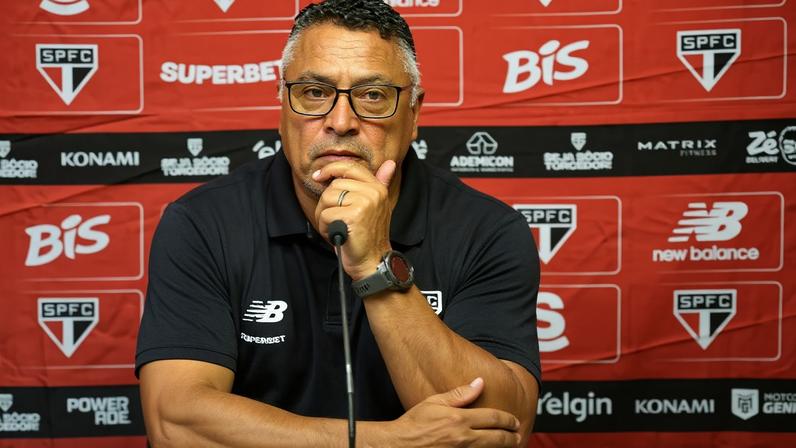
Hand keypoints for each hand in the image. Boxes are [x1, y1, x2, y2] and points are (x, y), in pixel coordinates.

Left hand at [313, 159, 396, 280]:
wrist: (373, 261)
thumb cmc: (369, 235)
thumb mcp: (376, 206)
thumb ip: (380, 182)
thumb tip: (390, 163)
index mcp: (377, 187)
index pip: (349, 167)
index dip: (330, 169)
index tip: (318, 177)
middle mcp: (373, 193)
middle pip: (334, 185)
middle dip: (327, 203)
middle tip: (336, 219)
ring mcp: (364, 203)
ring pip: (327, 199)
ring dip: (324, 216)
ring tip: (337, 227)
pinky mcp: (353, 216)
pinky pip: (325, 215)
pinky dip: (325, 227)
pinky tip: (336, 234)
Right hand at [385, 378, 520, 447]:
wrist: (399, 445)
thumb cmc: (413, 424)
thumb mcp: (434, 402)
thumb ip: (459, 394)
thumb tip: (479, 383)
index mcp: (459, 419)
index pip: (493, 418)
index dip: (508, 420)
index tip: (514, 421)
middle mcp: (463, 438)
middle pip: (498, 437)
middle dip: (511, 436)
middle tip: (517, 434)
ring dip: (502, 447)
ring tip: (509, 444)